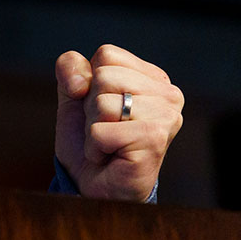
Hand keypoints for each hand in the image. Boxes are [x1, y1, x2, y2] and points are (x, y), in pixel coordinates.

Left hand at [54, 44, 182, 200]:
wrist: (93, 185)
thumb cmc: (89, 140)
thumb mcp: (73, 96)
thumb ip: (71, 69)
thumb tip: (79, 79)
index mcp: (153, 77)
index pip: (107, 54)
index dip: (89, 82)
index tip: (100, 108)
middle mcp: (169, 94)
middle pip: (103, 76)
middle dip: (90, 107)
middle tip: (105, 129)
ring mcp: (167, 117)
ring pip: (102, 103)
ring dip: (92, 129)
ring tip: (109, 143)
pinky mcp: (155, 139)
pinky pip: (100, 131)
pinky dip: (95, 147)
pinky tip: (111, 156)